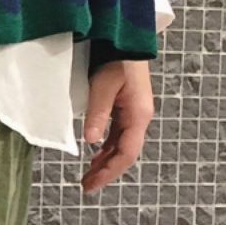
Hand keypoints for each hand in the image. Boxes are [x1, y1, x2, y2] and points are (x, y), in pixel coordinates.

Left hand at [80, 59, 154, 196]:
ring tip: (88, 175)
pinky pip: (118, 135)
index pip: (126, 153)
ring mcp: (134, 113)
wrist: (125, 37)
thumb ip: (98, 112)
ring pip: (121, 146)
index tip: (91, 184)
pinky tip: (95, 155)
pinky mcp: (127, 108)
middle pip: (124, 153)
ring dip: (105, 161)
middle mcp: (139, 117)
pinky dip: (106, 148)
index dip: (109, 172)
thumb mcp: (104, 85)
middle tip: (86, 186)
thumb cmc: (117, 57)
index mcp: (138, 114)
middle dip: (106, 171)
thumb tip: (91, 141)